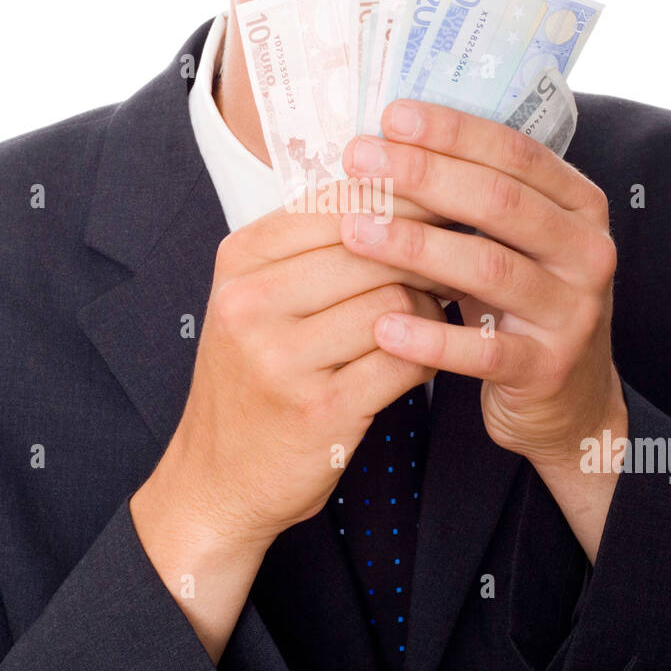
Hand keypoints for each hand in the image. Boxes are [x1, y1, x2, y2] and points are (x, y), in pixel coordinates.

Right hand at [155, 194, 460, 548]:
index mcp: (240, 261)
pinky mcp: (321, 410)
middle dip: (424, 251)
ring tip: (431, 314)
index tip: (439, 204)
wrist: (216, 479)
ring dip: (428, 307)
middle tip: (454, 261)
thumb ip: (315, 247)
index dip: (401, 196)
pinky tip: (421, 357)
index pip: (337, 200)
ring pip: (394, 300)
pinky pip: (404, 360)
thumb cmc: (251, 379)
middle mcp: (252, 303)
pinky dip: (426, 354)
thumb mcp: (258, 300)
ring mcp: (283, 359)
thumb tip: (406, 191)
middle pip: (373, 246)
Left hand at [339, 98, 625, 474]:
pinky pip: (483, 349)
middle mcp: (587, 252)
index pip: (517, 153)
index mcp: (579, 206)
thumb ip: (473, 196)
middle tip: (361, 161)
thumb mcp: (513, 243)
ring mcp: (572, 312)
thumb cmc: (519, 305)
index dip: (454, 132)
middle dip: (425, 175)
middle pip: (502, 202)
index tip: (391, 116)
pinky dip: (430, 335)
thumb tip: (387, 139)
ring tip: (355, 231)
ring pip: (490, 268)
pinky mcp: (548, 369)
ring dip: (416, 246)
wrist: (567, 402)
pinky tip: (383, 324)